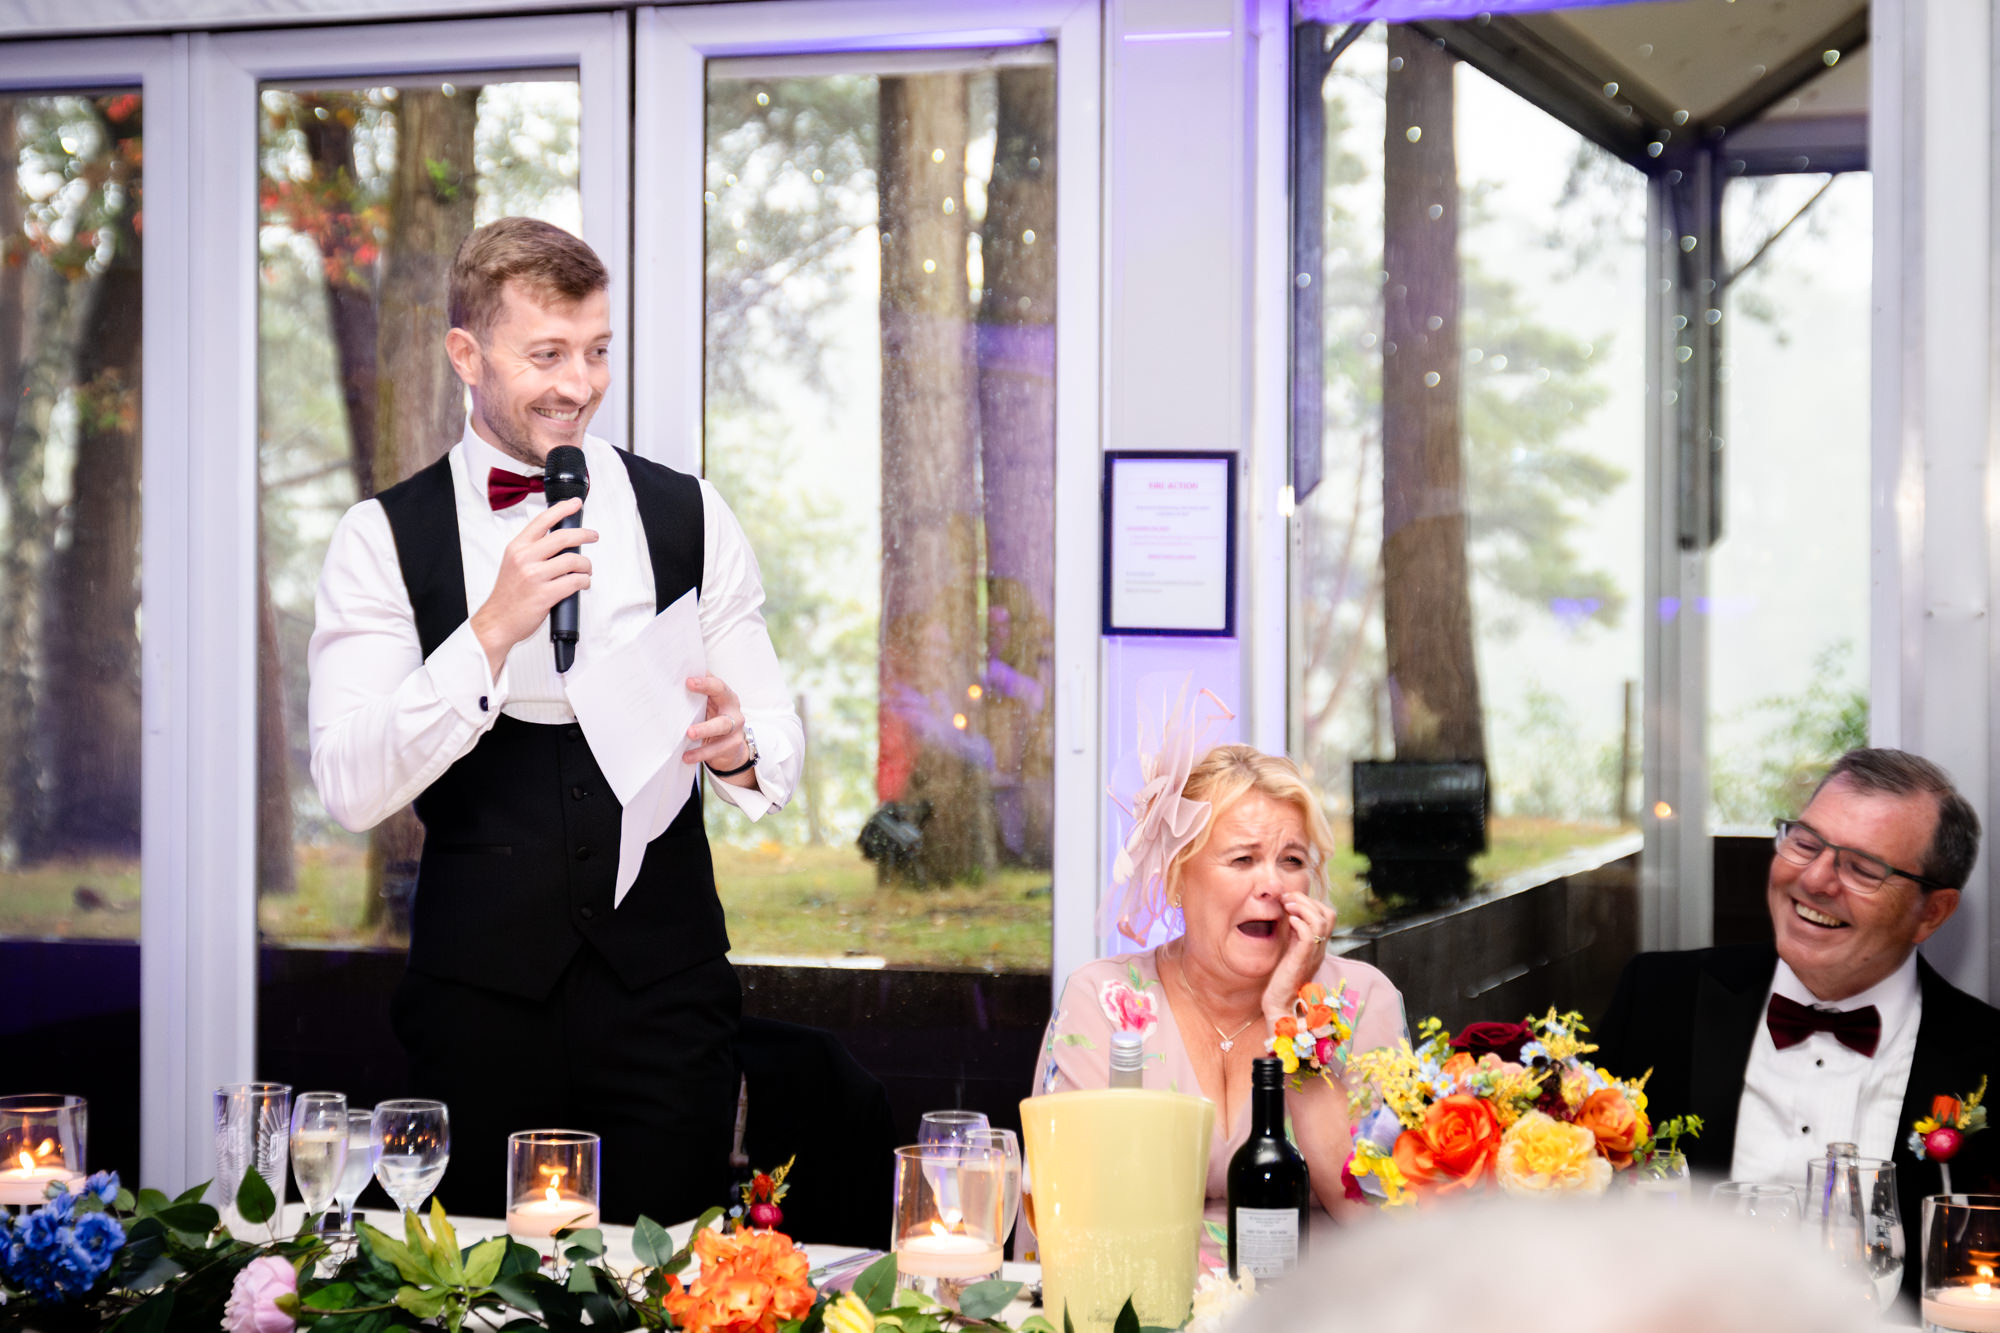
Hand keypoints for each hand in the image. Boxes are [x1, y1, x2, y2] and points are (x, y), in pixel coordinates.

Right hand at [468, 498, 595, 676]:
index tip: (575, 504)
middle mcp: (525, 558)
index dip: (562, 509)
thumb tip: (561, 540)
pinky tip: (582, 583)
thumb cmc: (508, 594)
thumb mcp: (514, 563)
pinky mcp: (545, 594)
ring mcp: (534, 576)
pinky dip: (584, 581)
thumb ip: (533, 550)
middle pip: (563, 537)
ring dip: (586, 565)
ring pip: (573, 560)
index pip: (542, 521)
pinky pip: (575, 581)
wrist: (498, 620)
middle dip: (584, 534)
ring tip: (586, 571)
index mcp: (517, 548)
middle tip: (593, 536)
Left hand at [684, 674, 753, 783]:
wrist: (729, 746)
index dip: (704, 683)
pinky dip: (701, 753)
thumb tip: (672, 679)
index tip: (688, 682)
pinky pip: (716, 749)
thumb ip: (696, 694)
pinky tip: (687, 756)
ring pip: (722, 727)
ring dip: (704, 730)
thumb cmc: (713, 719)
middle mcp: (732, 709)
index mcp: (725, 695)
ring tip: (689, 735)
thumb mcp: (706, 705)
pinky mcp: (733, 745)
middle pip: (723, 703)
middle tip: (689, 721)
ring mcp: (735, 728)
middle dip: (706, 705)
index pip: (717, 685)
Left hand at [1261, 891, 1337, 1023]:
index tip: (1290, 899)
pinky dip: (1300, 922)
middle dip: (1307, 899)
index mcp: (1319, 946)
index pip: (1328, 915)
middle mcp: (1320, 948)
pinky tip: (1289, 921)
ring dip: (1303, 907)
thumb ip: (1294, 934)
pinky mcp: (1302, 960)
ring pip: (1321, 920)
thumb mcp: (1291, 951)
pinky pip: (1310, 935)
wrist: (1280, 1005)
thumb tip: (1288, 912)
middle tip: (1287, 899)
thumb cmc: (1282, 980)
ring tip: (1287, 905)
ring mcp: (1313, 954)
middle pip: (1328, 914)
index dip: (1311, 901)